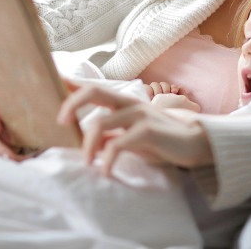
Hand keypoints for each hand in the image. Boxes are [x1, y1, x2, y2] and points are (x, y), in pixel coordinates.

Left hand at [57, 83, 213, 175]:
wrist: (196, 143)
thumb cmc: (161, 140)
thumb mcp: (131, 137)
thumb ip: (110, 136)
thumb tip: (90, 144)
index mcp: (124, 102)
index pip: (94, 87)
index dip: (73, 83)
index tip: (54, 79)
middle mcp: (130, 103)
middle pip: (95, 91)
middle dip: (73, 103)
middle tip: (61, 121)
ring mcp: (139, 115)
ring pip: (101, 123)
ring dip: (88, 145)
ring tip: (88, 162)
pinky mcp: (148, 131)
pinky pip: (118, 144)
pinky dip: (108, 159)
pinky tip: (106, 171)